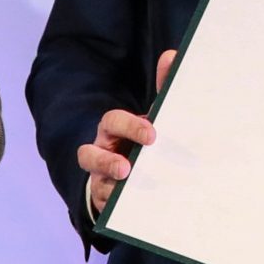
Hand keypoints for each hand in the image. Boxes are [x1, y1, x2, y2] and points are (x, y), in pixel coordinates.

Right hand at [78, 51, 176, 216]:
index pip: (113, 122)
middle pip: (90, 153)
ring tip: (125, 179)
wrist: (136, 173)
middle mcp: (102, 154)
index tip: (153, 133)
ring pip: (94, 181)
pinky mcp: (105, 202)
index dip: (129, 126)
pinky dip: (116, 204)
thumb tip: (173, 55)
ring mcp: (101, 179)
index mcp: (115, 132)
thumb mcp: (155, 118)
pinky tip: (135, 208)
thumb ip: (163, 89)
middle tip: (132, 165)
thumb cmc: (144, 141)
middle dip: (109, 158)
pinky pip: (106, 204)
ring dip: (108, 181)